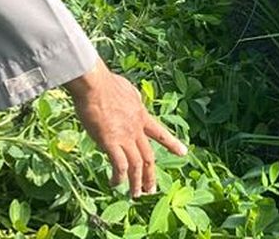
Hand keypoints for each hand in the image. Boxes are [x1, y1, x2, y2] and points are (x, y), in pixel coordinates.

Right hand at [65, 60, 186, 196]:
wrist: (95, 84)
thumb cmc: (105, 82)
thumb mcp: (127, 88)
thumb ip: (131, 98)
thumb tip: (130, 98)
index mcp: (140, 114)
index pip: (159, 132)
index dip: (171, 143)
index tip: (183, 152)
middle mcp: (136, 128)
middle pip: (148, 156)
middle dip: (150, 175)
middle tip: (152, 189)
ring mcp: (125, 136)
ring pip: (136, 165)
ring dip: (137, 182)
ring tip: (136, 195)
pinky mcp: (111, 142)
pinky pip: (119, 165)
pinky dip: (119, 177)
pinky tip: (115, 183)